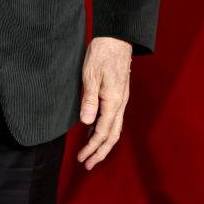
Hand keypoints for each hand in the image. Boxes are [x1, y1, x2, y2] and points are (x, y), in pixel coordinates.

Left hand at [77, 36, 131, 169]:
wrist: (117, 38)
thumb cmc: (102, 54)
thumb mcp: (91, 75)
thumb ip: (89, 100)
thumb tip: (86, 123)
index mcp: (113, 101)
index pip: (103, 132)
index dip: (92, 147)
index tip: (82, 158)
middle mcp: (120, 104)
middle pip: (112, 136)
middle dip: (100, 152)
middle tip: (87, 165)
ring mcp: (121, 100)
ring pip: (114, 128)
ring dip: (103, 143)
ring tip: (91, 154)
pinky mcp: (118, 95)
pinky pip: (113, 119)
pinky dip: (104, 130)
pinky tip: (94, 131)